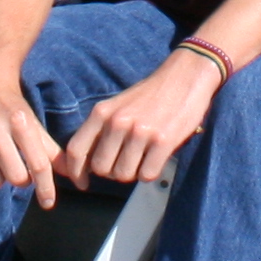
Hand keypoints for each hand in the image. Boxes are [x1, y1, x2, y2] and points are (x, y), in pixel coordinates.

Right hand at [0, 62, 63, 204]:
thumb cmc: (13, 107)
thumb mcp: (34, 124)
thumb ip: (52, 151)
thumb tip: (73, 176)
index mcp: (19, 122)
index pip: (38, 165)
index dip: (46, 188)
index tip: (48, 203)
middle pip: (16, 178)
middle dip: (23, 179)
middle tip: (21, 166)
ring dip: (2, 176)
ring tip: (2, 160)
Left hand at [63, 50, 218, 189]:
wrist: (185, 76)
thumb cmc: (150, 95)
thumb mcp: (117, 106)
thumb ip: (101, 130)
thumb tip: (88, 163)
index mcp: (102, 112)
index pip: (76, 149)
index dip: (76, 172)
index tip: (83, 183)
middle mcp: (117, 122)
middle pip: (101, 168)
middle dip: (113, 171)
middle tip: (126, 161)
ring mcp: (139, 132)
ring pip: (124, 175)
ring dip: (134, 172)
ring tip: (144, 156)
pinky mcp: (162, 141)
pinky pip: (146, 175)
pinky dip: (151, 172)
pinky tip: (157, 157)